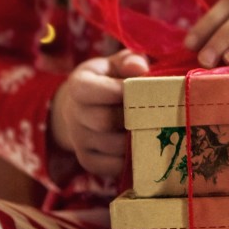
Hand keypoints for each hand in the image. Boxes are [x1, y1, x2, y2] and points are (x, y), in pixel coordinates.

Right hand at [50, 51, 148, 178]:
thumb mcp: (118, 64)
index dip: (117, 91)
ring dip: (137, 140)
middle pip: (103, 122)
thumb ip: (129, 61)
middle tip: (154, 113)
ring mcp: (79, 141)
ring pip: (113, 146)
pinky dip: (132, 159)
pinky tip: (144, 146)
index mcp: (78, 86)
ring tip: (154, 129)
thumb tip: (140, 68)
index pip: (89, 90)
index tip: (141, 89)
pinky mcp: (89, 161)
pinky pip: (113, 166)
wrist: (87, 108)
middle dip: (132, 118)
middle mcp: (73, 115)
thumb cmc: (111, 80)